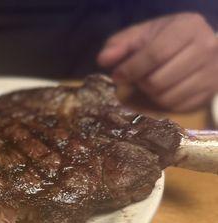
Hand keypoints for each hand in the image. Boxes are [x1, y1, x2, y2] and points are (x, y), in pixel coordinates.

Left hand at [97, 13, 217, 111]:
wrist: (197, 47)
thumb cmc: (163, 40)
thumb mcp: (141, 35)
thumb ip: (119, 44)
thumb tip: (103, 59)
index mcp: (187, 27)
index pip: (155, 54)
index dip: (131, 69)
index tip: (117, 75)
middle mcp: (205, 49)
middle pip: (158, 80)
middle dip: (140, 82)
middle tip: (136, 78)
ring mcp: (210, 73)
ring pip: (166, 97)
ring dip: (150, 93)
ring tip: (150, 81)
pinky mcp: (208, 93)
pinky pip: (176, 107)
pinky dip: (162, 102)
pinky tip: (162, 89)